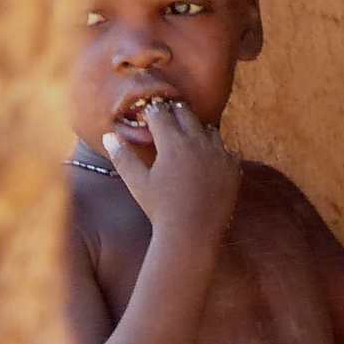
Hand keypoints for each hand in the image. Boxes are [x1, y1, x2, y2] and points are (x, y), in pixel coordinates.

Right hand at [104, 101, 240, 240]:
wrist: (193, 231)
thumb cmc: (160, 208)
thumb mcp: (137, 182)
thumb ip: (123, 156)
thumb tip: (110, 136)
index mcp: (173, 142)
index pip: (160, 113)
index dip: (152, 112)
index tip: (147, 115)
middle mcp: (199, 142)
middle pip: (186, 113)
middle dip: (174, 112)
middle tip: (166, 117)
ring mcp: (219, 153)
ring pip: (208, 128)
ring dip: (197, 129)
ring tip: (186, 137)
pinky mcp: (233, 166)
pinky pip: (225, 148)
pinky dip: (215, 149)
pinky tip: (206, 158)